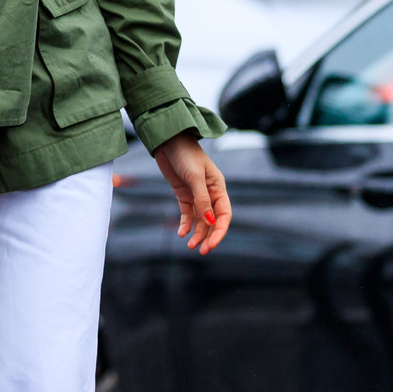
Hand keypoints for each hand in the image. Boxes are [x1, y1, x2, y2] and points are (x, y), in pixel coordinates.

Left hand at [153, 133, 231, 253]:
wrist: (168, 140)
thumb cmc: (185, 154)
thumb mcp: (194, 177)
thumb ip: (201, 199)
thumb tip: (209, 221)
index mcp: (219, 187)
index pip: (224, 214)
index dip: (219, 231)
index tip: (212, 245)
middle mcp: (210, 192)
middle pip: (213, 220)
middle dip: (208, 236)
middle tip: (201, 251)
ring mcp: (196, 194)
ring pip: (200, 220)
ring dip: (196, 233)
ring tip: (190, 245)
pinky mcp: (183, 194)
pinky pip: (187, 213)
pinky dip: (185, 224)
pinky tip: (181, 233)